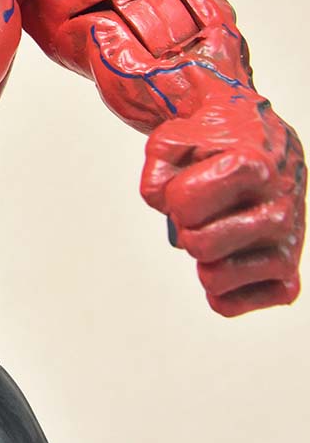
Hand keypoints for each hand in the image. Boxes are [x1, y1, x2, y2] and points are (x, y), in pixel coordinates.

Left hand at [141, 96, 304, 315]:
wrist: (258, 138)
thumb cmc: (214, 141)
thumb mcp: (174, 138)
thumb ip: (157, 167)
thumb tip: (163, 203)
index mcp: (252, 168)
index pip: (184, 204)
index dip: (174, 196)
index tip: (188, 183)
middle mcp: (278, 208)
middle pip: (198, 245)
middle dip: (185, 227)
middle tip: (199, 211)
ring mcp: (286, 243)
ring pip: (215, 279)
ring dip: (199, 258)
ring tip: (212, 232)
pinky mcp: (286, 273)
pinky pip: (235, 304)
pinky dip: (217, 291)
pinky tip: (220, 262)